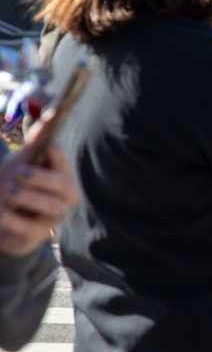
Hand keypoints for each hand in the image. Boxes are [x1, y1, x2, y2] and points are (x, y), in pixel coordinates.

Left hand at [0, 123, 78, 256]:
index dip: (58, 156)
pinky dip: (12, 218)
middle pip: (63, 186)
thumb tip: (51, 113)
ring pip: (52, 206)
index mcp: (62, 177)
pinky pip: (30, 228)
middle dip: (41, 178)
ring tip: (9, 192)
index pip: (65, 164)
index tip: (48, 146)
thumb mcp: (22, 161)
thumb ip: (36, 141)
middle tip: (19, 175)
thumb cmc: (16, 185)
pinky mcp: (37, 237)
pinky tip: (1, 212)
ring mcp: (52, 219)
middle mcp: (64, 199)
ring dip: (27, 197)